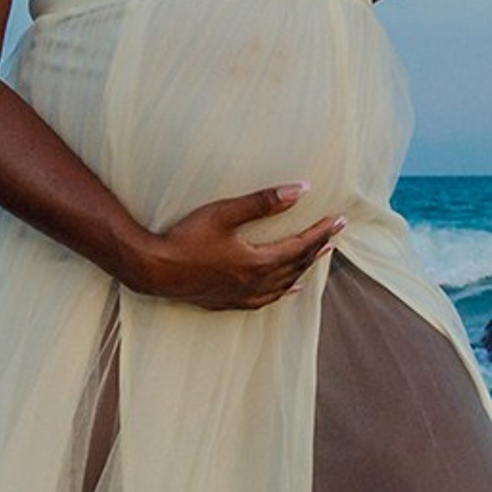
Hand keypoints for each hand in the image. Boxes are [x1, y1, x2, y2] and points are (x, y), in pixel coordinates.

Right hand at [126, 182, 345, 310]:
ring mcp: (242, 295)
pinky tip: (288, 290)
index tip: (339, 220)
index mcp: (258, 262)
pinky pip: (266, 300)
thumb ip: (263, 202)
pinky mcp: (228, 301)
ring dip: (304, 269)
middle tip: (335, 233)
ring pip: (284, 284)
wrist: (152, 270)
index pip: (301, 246)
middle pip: (296, 265)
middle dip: (317, 247)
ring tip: (318, 257)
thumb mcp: (224, 213)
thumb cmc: (185, 238)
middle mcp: (255, 283)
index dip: (321, 232)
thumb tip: (300, 189)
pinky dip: (283, 292)